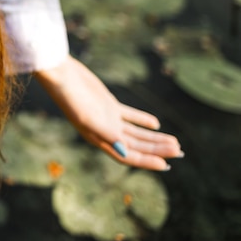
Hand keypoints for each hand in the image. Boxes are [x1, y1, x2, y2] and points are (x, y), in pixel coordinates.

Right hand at [34, 55, 182, 170]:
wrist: (61, 75)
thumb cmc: (70, 97)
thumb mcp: (87, 116)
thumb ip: (106, 133)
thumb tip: (124, 151)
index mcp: (99, 138)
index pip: (127, 155)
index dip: (146, 161)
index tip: (166, 164)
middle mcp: (105, 131)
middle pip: (136, 145)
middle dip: (157, 149)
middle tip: (179, 151)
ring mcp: (107, 118)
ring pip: (136, 132)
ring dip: (154, 138)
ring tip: (175, 142)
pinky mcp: (108, 104)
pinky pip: (130, 116)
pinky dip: (143, 121)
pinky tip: (156, 124)